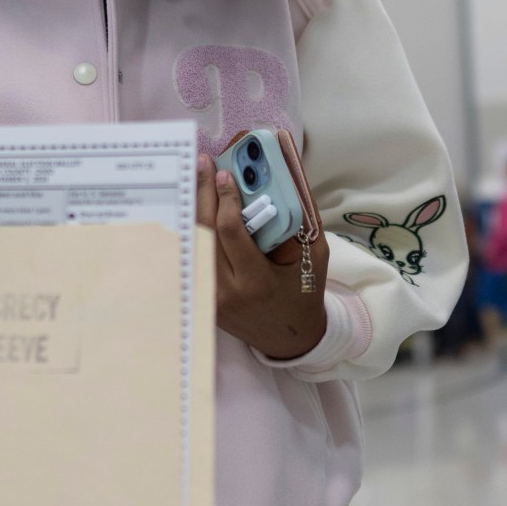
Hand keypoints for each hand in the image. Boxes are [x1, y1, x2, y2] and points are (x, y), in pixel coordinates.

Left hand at [197, 131, 330, 359]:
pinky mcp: (203, 301)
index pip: (230, 231)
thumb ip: (299, 221)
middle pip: (204, 233)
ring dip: (193, 210)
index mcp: (256, 281)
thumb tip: (280, 181)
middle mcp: (227, 291)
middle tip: (203, 166)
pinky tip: (193, 210)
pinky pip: (194, 260)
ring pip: (194, 245)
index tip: (225, 174)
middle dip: (203, 194)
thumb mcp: (313, 258)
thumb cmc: (304, 294)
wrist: (290, 339)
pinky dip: (193, 233)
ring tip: (194, 181)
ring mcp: (210, 298)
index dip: (225, 199)